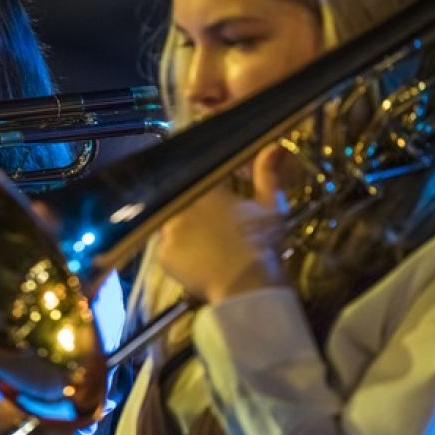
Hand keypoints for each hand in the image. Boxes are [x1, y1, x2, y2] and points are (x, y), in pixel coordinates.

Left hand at [156, 144, 290, 304]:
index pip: (198, 176)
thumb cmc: (262, 245)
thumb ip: (267, 174)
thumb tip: (273, 146)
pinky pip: (164, 248)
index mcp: (207, 189)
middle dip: (191, 208)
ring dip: (180, 227)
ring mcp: (168, 230)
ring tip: (201, 242)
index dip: (206, 185)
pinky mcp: (161, 254)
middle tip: (208, 225)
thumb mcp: (270, 207)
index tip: (213, 194)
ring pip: (168, 222)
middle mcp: (181, 205)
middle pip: (179, 199)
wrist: (249, 288)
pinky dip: (176, 251)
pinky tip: (194, 259)